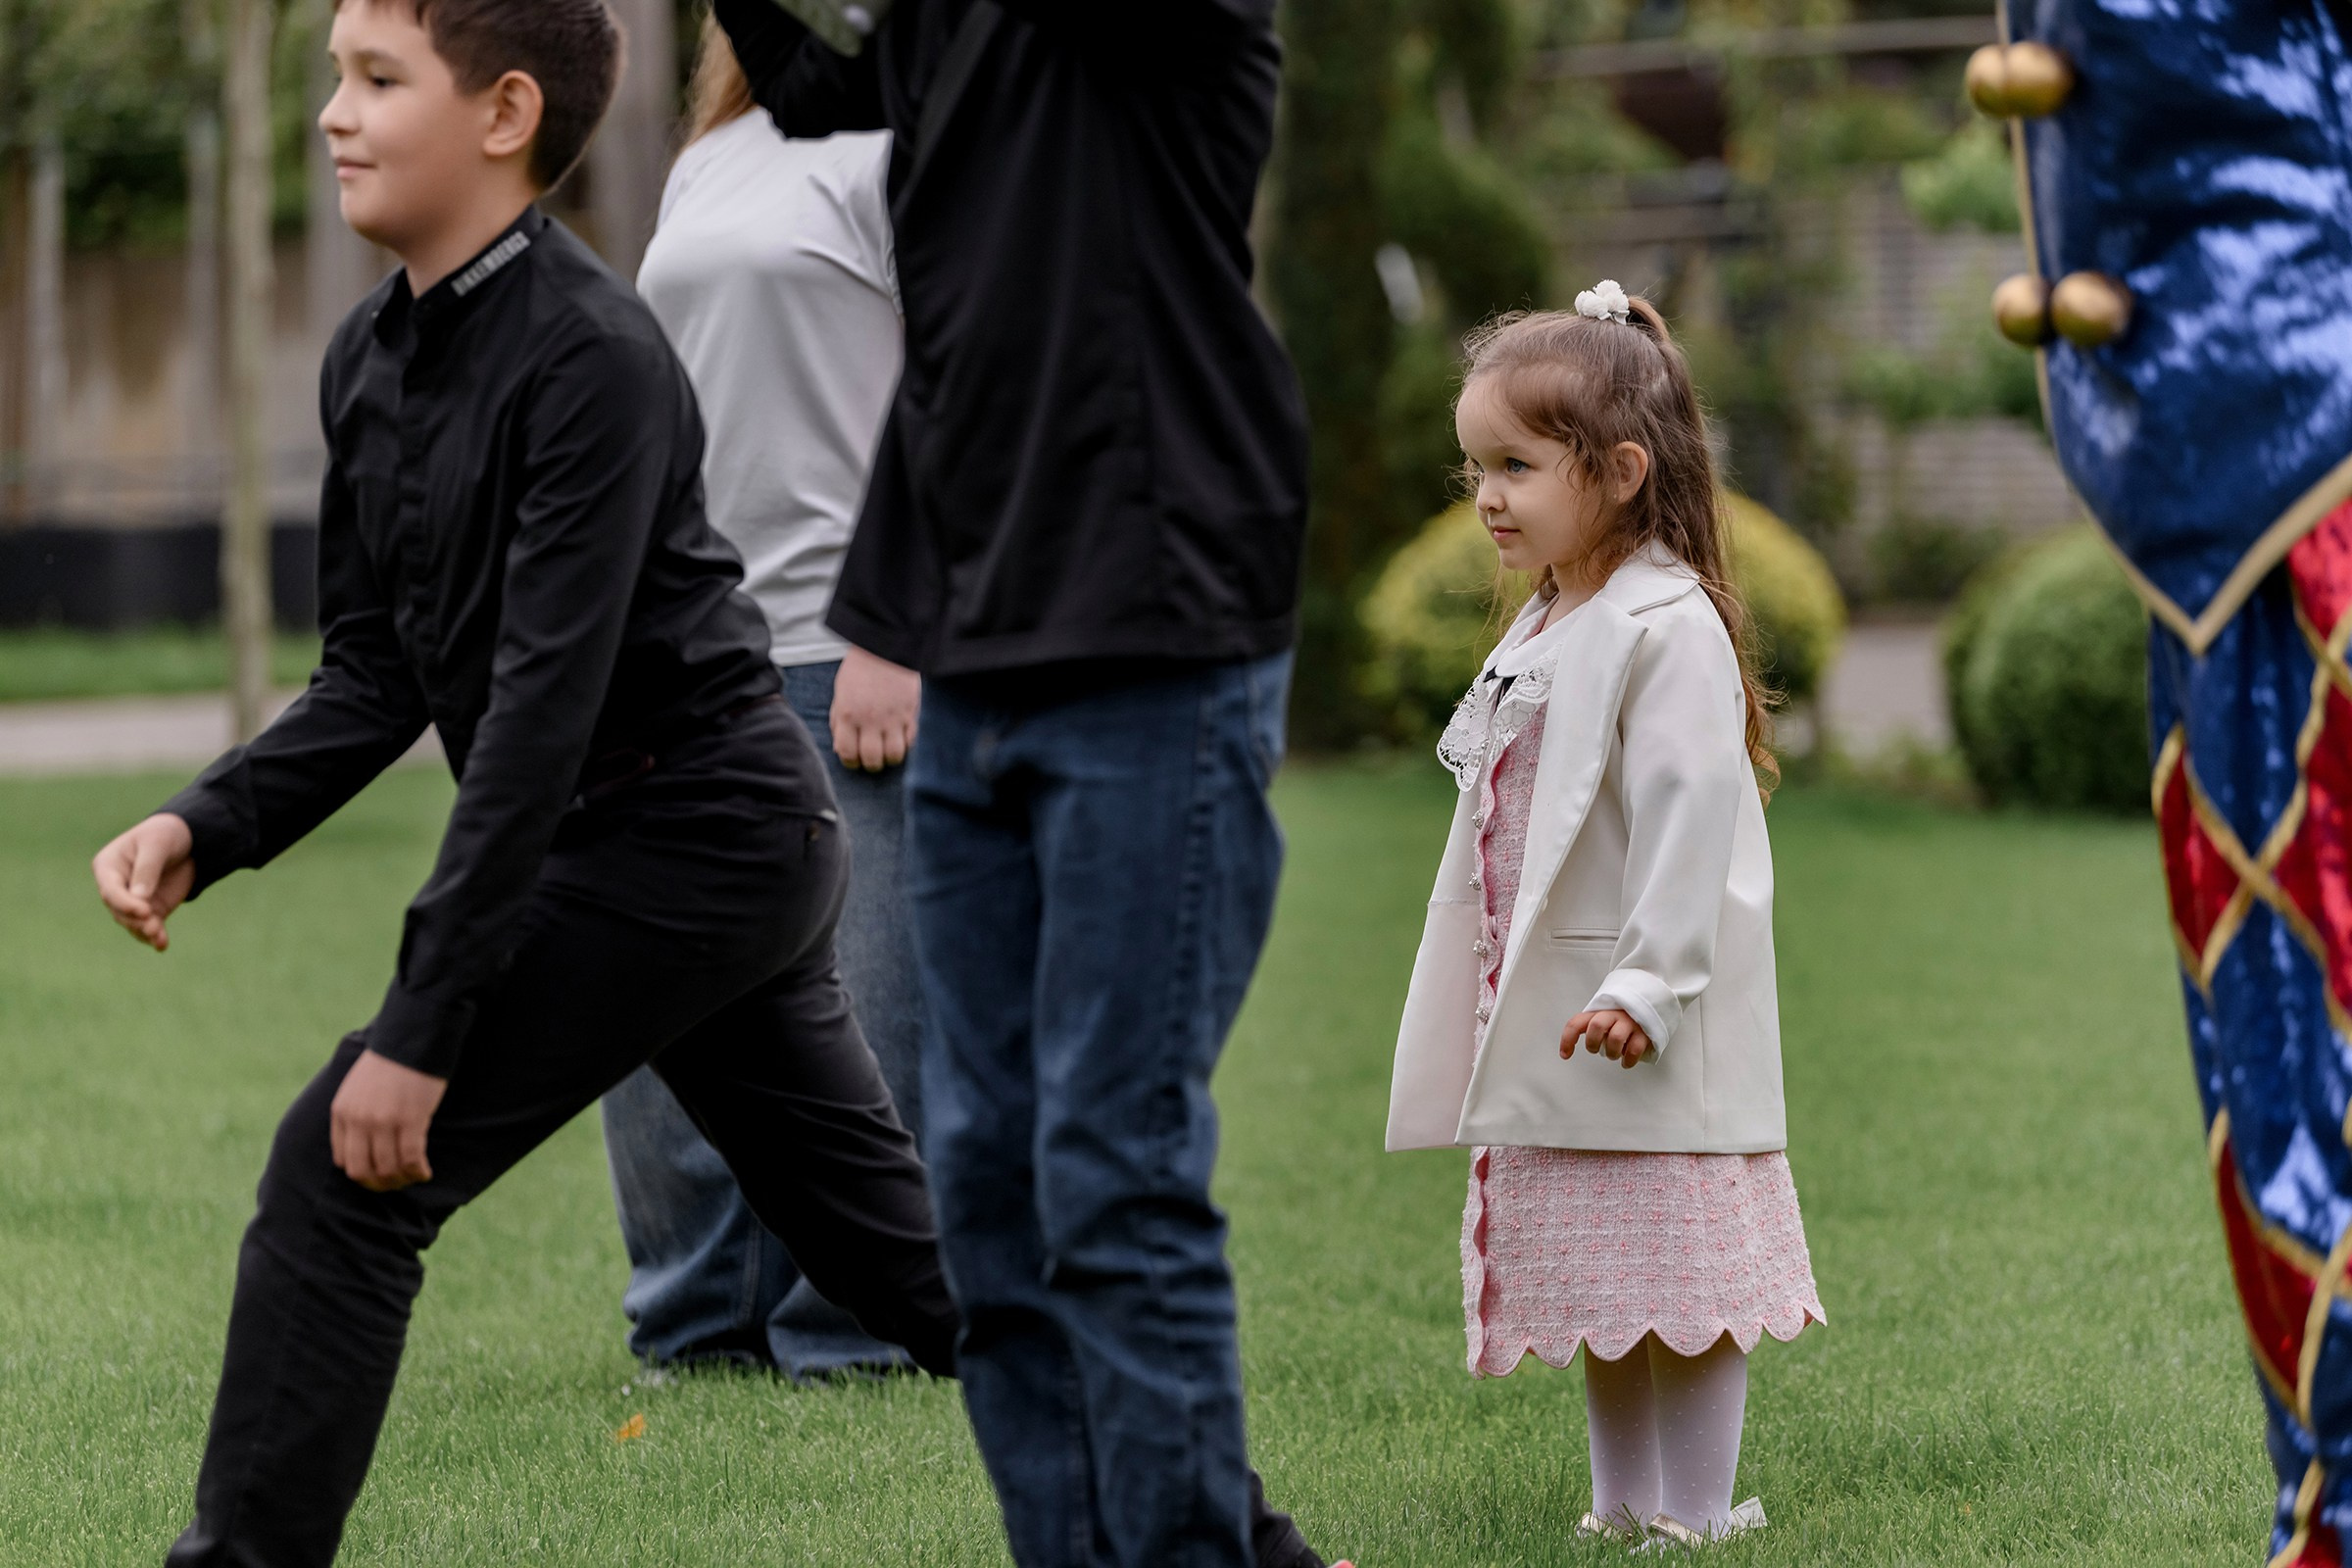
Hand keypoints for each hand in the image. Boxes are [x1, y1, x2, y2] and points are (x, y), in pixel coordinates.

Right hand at [92, 813, 195, 950]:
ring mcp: (132, 901)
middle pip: (119, 910)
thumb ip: (147, 869)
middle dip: (136, 920)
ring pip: (132, 922)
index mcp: (108, 866)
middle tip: (153, 927)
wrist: (187, 840)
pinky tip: (162, 945)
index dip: (124, 903)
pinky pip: (149, 926)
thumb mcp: (157, 844)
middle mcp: (115, 886)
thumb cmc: (164, 834)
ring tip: (159, 939)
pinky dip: (155, 936)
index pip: (110, 890)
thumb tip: (138, 897)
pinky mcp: (151, 910)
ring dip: (145, 932)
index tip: (143, 911)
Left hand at [330, 1049, 447, 1190]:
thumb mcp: (358, 1088)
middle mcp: (358, 1121)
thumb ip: (354, 1115)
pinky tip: (425, 1171)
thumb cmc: (390, 1063)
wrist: (412, 1040)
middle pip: (363, 1171)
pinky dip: (418, 1171)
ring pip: (388, 1168)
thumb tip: (362, 1148)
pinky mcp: (409, 1120)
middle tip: (396, 1183)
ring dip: (402, 1179)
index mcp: (342, 1113)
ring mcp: (383, 1121)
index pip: (343, 1161)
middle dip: (380, 1184)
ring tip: (414, 1176)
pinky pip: (411, 1158)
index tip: (379, 1174)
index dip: (362, 1174)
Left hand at [830, 644, 920, 771]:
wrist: (887, 646)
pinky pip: (911, 741)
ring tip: (889, 751)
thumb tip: (840, 747)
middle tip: (873, 759)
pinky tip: (902, 738)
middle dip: (871, 764)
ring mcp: (892, 718)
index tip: (854, 760)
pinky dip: (907, 744)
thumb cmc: (860, 669)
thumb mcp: (841, 693)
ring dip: (891, 758)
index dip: (850, 762)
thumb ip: (839, 720)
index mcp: (848, 714)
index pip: (847, 753)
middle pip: (872, 759)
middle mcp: (870, 720)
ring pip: (894, 755)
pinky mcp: (910, 713)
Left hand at [1561, 1008, 1651, 1068]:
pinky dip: (1628, 1060)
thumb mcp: (1604, 1019)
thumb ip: (1590, 1028)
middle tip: (1596, 1049)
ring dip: (1612, 1052)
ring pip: (1616, 1038)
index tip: (1565, 1055)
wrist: (1650, 1007)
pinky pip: (1634, 1049)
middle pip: (1597, 1025)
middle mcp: (1614, 1014)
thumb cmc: (1621, 1019)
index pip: (1577, 1022)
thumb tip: (1570, 1050)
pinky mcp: (1645, 1032)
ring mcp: (1630, 1022)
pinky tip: (1626, 1062)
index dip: (1568, 1039)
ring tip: (1614, 1054)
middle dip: (1593, 1043)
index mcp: (1600, 1011)